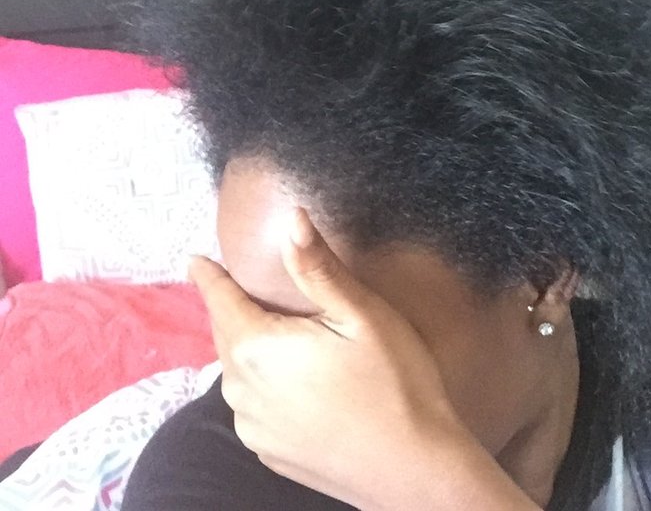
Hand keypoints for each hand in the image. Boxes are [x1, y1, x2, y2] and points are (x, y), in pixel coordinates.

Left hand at [188, 208, 476, 509]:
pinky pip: (252, 407)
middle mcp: (242, 392)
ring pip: (237, 374)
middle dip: (230, 309)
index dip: (208, 277)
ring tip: (270, 331)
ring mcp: (254, 430)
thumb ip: (318, 267)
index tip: (195, 260)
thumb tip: (290, 218)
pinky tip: (291, 382)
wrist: (416, 472)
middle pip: (227, 337)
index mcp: (257, 349)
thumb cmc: (395, 384)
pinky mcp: (271, 455)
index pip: (220, 301)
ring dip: (245, 348)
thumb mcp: (361, 315)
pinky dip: (260, 385)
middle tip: (242, 288)